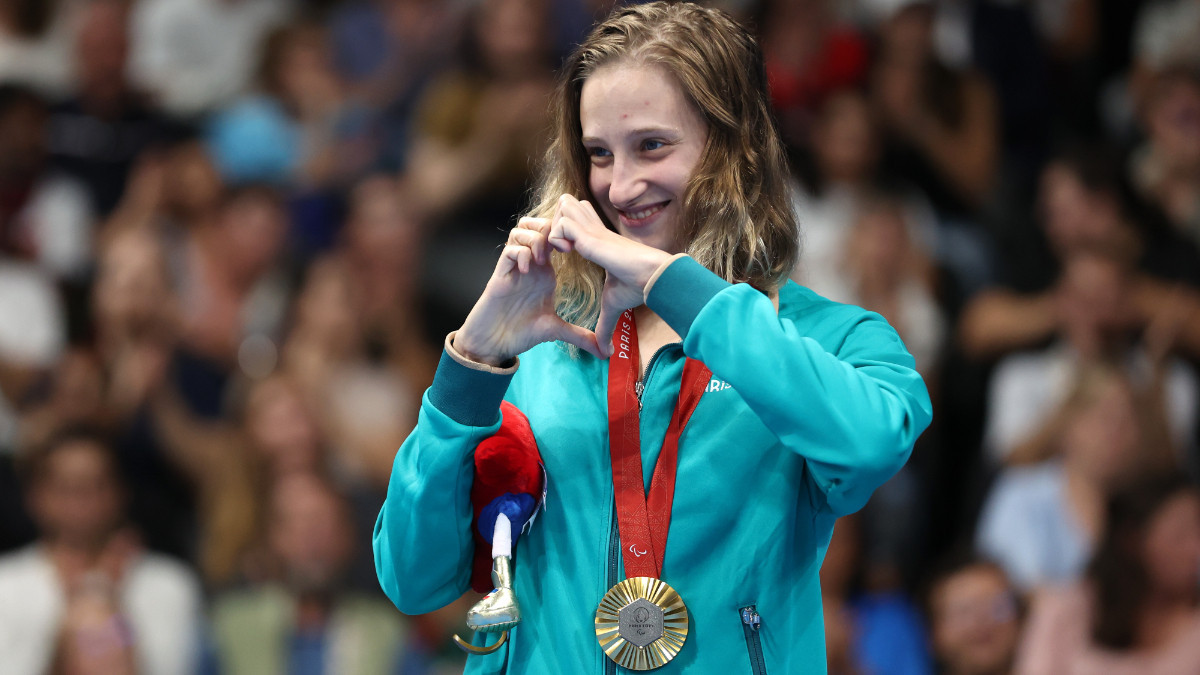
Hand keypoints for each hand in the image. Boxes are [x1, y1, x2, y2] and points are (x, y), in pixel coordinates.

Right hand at [455, 218, 603, 364]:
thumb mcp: (555, 331)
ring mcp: (514, 267)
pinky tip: (526, 271)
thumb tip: (604, 352)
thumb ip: (580, 336)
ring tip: (541, 261)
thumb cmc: (521, 333)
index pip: (555, 237)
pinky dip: (520, 254)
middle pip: (537, 225)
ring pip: (521, 231)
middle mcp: (530, 265)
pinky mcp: (500, 274)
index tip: (576, 250)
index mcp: (545, 272)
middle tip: (559, 249)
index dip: (566, 236)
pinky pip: (509, 250)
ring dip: (535, 240)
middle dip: (549, 229)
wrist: (494, 343)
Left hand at [547, 195, 671, 355]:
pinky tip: (563, 254)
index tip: (552, 256)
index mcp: (596, 240)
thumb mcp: (613, 306)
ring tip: (554, 252)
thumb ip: (604, 326)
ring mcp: (592, 230)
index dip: (558, 233)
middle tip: (549, 251)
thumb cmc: (637, 288)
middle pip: (564, 204)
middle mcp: (593, 230)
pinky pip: (561, 224)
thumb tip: (605, 353)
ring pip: (561, 207)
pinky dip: (556, 237)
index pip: (571, 220)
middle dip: (550, 224)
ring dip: (551, 228)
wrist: (651, 278)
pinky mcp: (591, 235)